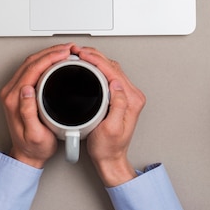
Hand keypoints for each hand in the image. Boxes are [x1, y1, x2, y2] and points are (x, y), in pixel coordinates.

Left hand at [0, 43, 74, 167]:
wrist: (27, 154)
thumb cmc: (33, 147)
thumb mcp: (34, 134)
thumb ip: (28, 112)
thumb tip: (26, 90)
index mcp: (14, 100)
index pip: (32, 69)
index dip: (50, 58)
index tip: (64, 53)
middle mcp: (10, 93)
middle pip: (31, 62)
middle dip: (51, 51)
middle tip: (68, 48)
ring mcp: (13, 91)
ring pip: (30, 63)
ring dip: (47, 54)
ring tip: (64, 51)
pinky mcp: (18, 91)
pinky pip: (30, 69)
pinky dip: (44, 61)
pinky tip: (54, 60)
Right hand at [73, 46, 145, 186]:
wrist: (110, 158)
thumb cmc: (108, 147)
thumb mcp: (111, 128)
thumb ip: (117, 105)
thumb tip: (116, 84)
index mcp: (131, 101)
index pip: (114, 72)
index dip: (97, 60)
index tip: (83, 55)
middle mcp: (131, 96)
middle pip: (113, 66)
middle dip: (94, 55)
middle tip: (78, 51)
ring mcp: (126, 95)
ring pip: (111, 68)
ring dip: (96, 59)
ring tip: (81, 55)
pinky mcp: (119, 97)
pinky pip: (109, 75)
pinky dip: (97, 67)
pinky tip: (88, 65)